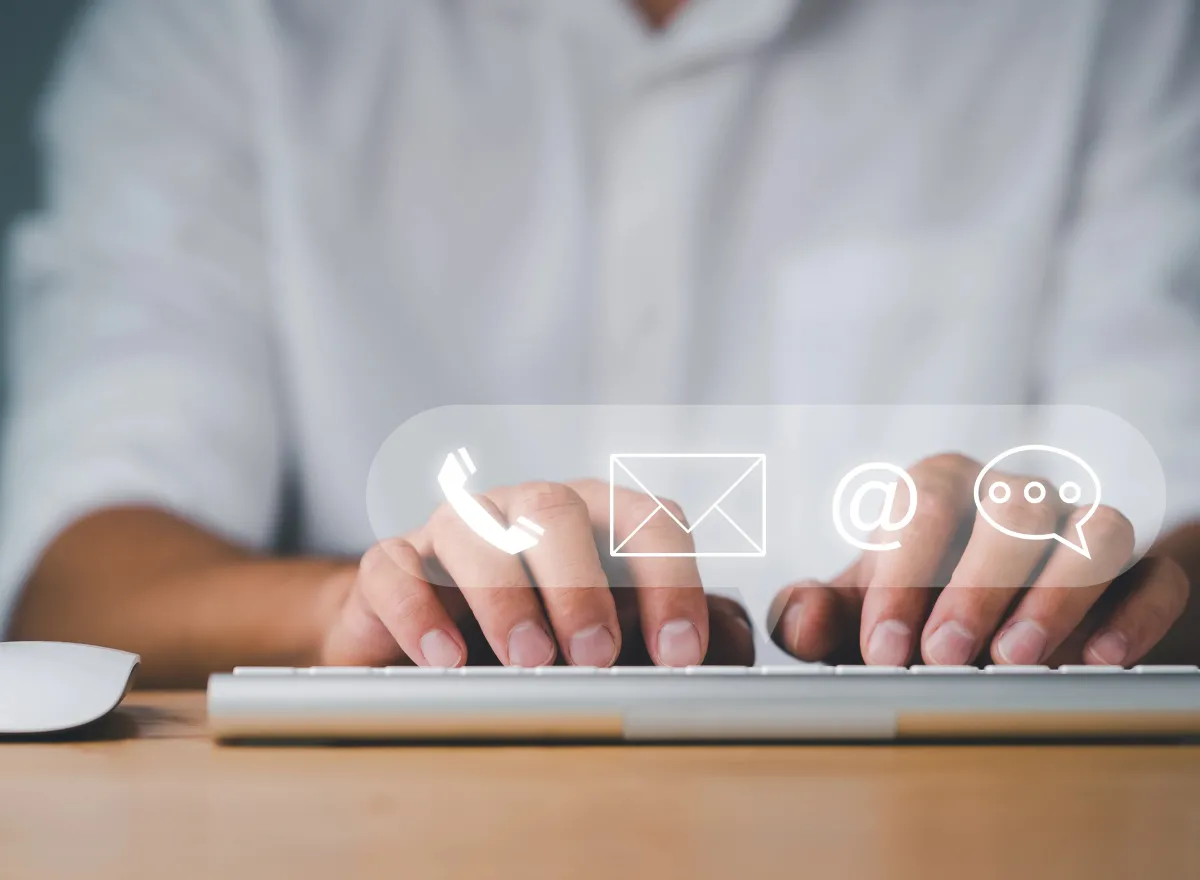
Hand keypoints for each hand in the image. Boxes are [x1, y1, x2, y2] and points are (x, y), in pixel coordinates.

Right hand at [319, 480, 753, 666]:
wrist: (431, 637)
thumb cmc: (544, 633)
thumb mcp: (613, 635)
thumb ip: (673, 636)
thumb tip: (728, 650)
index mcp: (598, 518)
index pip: (648, 522)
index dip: (671, 582)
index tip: (681, 655)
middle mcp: (528, 509)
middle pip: (558, 513)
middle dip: (583, 586)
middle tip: (597, 656)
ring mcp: (458, 528)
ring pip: (475, 530)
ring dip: (506, 597)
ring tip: (530, 661)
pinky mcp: (393, 561)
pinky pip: (395, 567)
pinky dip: (420, 610)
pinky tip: (447, 659)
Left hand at [770, 453, 1189, 666]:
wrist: (987, 624)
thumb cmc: (909, 612)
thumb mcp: (855, 614)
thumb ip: (813, 616)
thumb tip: (804, 618)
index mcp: (939, 488)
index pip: (924, 501)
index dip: (902, 573)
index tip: (884, 649)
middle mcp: (1014, 496)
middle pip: (1014, 508)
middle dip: (977, 586)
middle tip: (945, 659)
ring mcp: (1080, 529)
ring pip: (1095, 530)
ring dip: (1060, 593)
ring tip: (1019, 661)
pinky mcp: (1138, 573)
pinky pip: (1155, 576)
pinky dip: (1136, 613)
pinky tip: (1098, 661)